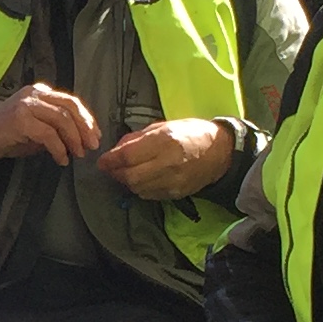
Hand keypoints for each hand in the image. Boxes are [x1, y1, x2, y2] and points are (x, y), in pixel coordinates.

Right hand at [0, 83, 98, 164]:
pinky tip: (61, 159)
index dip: (86, 118)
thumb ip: (53, 128)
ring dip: (74, 139)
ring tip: (78, 154)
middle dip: (85, 128)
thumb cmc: (5, 135)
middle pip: (70, 107)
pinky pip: (48, 134)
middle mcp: (35, 94)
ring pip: (62, 119)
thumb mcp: (34, 129)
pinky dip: (59, 148)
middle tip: (92, 145)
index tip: (95, 135)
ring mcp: (27, 105)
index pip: (70, 101)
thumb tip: (77, 140)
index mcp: (40, 93)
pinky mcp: (21, 119)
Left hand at [94, 117, 239, 201]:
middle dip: (116, 173)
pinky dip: (140, 188)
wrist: (220, 152)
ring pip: (138, 188)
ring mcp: (173, 181)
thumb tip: (116, 149)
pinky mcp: (176, 193)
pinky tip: (142, 179)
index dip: (110, 160)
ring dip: (127, 182)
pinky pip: (149, 195)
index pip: (128, 155)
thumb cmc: (191, 133)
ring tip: (126, 173)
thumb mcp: (163, 126)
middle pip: (130, 176)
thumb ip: (138, 138)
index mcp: (164, 140)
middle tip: (112, 168)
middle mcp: (168, 162)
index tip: (102, 161)